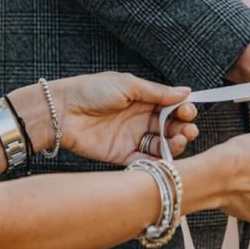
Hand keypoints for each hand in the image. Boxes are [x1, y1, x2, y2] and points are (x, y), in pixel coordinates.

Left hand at [9, 73, 199, 165]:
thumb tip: (186, 92)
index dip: (183, 110)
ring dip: (174, 146)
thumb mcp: (127, 85)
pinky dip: (157, 163)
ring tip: (178, 142)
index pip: (171, 107)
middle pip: (170, 128)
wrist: (60, 111)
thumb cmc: (91, 91)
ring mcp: (132, 138)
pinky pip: (144, 162)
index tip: (188, 112)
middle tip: (188, 131)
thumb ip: (157, 92)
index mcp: (142, 100)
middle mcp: (140, 120)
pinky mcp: (121, 156)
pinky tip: (165, 159)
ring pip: (161, 146)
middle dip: (183, 129)